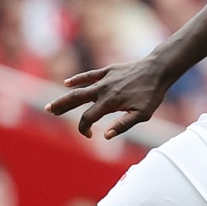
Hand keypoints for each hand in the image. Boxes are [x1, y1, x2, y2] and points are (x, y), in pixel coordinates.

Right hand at [49, 58, 170, 139]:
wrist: (157, 70)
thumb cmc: (152, 94)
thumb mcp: (142, 114)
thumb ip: (123, 125)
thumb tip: (106, 136)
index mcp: (109, 103)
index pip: (87, 118)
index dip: (84, 128)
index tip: (90, 135)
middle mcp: (103, 90)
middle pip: (75, 100)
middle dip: (60, 107)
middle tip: (48, 112)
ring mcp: (104, 79)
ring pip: (79, 88)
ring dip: (64, 96)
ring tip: (52, 104)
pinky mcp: (108, 71)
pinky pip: (89, 75)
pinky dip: (77, 79)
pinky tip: (67, 83)